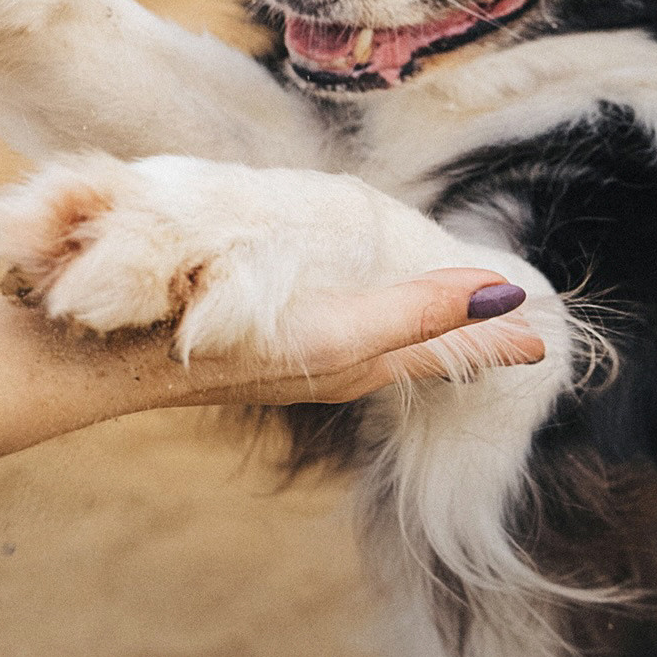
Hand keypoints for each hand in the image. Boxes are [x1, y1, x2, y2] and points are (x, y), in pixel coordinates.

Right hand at [134, 269, 546, 407]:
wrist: (114, 359)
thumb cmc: (228, 348)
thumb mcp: (340, 331)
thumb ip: (422, 312)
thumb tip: (505, 297)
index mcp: (359, 359)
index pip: (447, 347)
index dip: (494, 336)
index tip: (541, 331)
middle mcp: (333, 359)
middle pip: (416, 344)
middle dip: (460, 330)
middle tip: (502, 314)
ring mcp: (292, 348)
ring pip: (374, 335)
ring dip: (413, 321)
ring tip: (440, 306)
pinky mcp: (253, 335)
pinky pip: (331, 325)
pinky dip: (362, 313)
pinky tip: (345, 299)